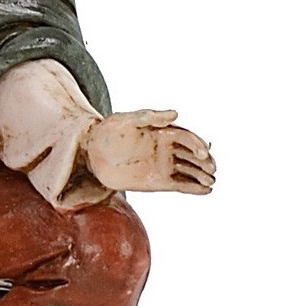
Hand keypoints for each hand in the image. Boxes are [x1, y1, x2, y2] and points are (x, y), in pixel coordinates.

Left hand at [83, 109, 214, 194]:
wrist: (91, 152)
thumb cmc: (108, 131)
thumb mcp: (126, 120)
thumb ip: (149, 116)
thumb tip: (175, 114)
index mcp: (162, 132)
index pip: (186, 137)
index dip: (197, 144)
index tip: (204, 153)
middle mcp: (167, 149)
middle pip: (192, 155)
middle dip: (204, 162)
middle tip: (213, 170)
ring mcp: (163, 166)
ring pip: (189, 171)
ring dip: (202, 176)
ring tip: (211, 182)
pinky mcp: (157, 182)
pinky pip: (180, 185)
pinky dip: (193, 188)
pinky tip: (206, 191)